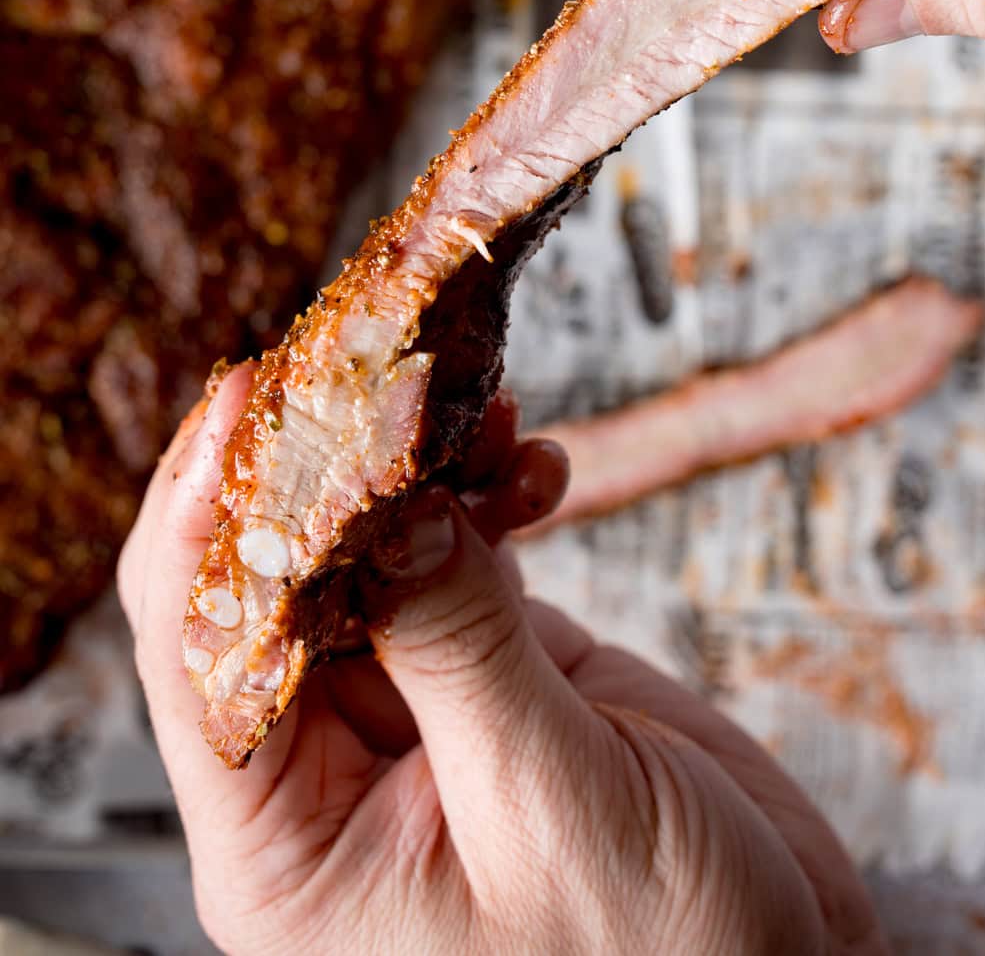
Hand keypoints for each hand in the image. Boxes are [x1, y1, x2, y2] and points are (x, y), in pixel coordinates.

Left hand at [118, 370, 882, 955]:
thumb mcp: (552, 809)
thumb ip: (458, 646)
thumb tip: (381, 497)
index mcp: (290, 853)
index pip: (201, 660)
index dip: (206, 521)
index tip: (243, 404)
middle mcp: (326, 779)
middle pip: (271, 582)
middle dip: (319, 468)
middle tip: (369, 363)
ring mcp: (408, 712)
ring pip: (365, 550)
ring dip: (415, 466)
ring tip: (479, 408)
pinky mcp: (483, 670)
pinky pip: (453, 554)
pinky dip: (486, 494)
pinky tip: (532, 462)